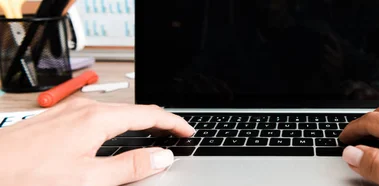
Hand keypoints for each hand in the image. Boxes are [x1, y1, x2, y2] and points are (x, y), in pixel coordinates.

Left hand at [0, 98, 194, 185]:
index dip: (173, 123)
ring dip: (138, 122)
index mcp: (97, 119)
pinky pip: (98, 116)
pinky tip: (116, 135)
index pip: (149, 114)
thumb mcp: (88, 179)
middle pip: (134, 109)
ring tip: (152, 134)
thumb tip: (162, 157)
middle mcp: (84, 108)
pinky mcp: (58, 118)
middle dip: (159, 121)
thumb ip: (129, 167)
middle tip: (176, 133)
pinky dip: (118, 124)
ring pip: (116, 112)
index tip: (188, 131)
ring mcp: (69, 110)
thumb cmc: (28, 175)